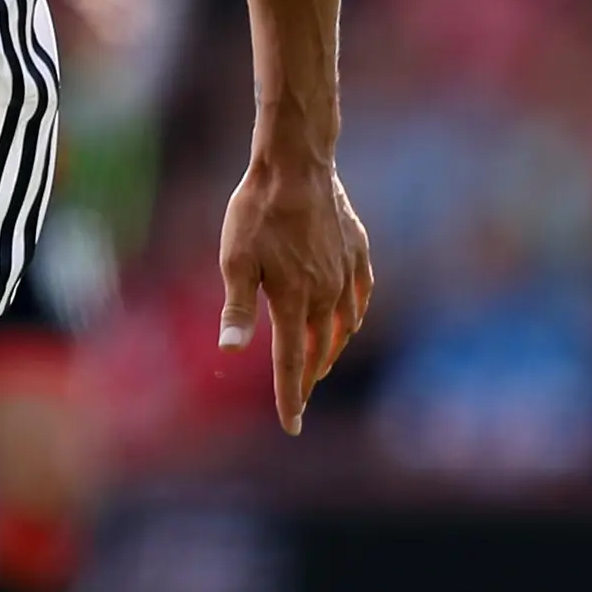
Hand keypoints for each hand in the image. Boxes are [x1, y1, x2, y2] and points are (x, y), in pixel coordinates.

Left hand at [218, 154, 373, 434]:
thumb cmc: (258, 212)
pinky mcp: (357, 252)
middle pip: (318, 350)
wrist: (298, 165)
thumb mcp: (236, 260)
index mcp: (294, 301)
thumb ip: (237, 308)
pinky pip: (361, 296)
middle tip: (299, 399)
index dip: (290, 398)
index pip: (291, 363)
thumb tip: (231, 352)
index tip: (292, 427)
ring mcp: (346, 273)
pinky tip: (348, 321)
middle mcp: (326, 294)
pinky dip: (354, 317)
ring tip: (320, 365)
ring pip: (342, 327)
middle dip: (307, 379)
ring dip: (330, 350)